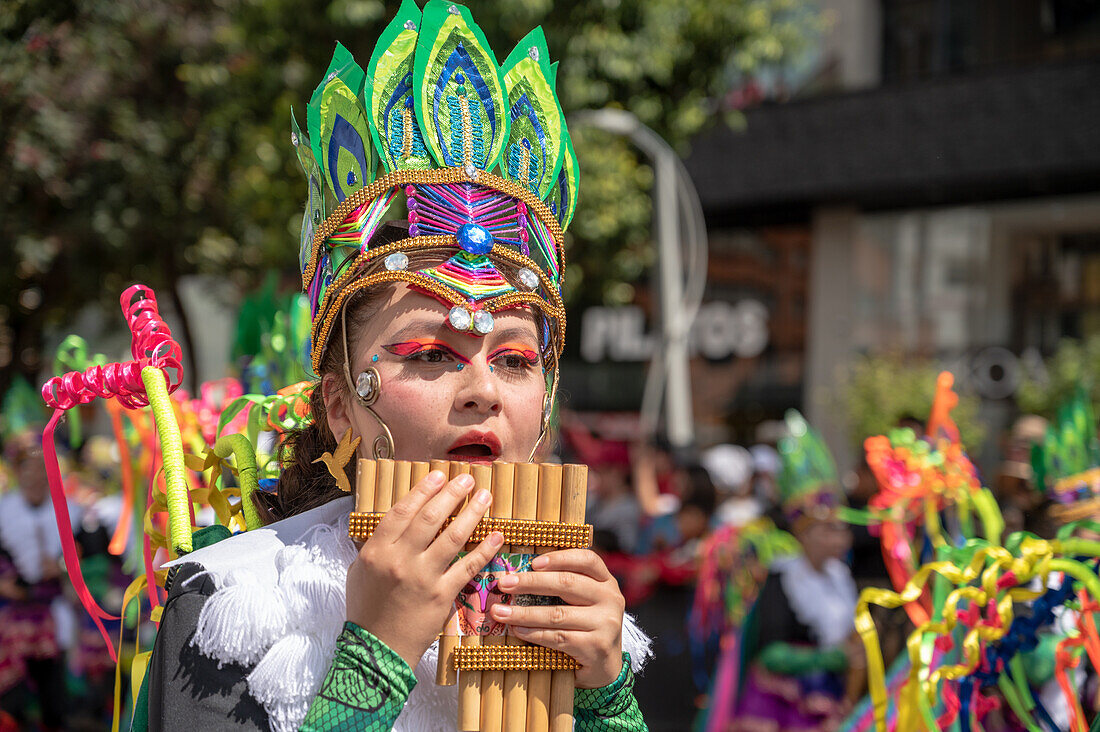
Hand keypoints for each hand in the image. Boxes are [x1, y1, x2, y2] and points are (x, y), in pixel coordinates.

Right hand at [346, 470, 502, 669]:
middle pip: (430, 518)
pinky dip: (484, 549)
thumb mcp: (360, 572)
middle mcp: (400, 560)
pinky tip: (496, 535)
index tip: (439, 475)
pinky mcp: (442, 595)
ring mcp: (423, 577)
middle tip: (468, 479)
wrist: (377, 650)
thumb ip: (377, 545)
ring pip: (452, 537)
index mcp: (377, 551)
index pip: (402, 511)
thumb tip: (395, 521)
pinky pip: (468, 567)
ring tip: (485, 497)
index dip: (423, 490)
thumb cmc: (367, 610)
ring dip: (472, 513)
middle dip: (451, 494)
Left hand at [489, 548, 625, 688]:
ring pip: (557, 614)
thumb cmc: (586, 627)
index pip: (586, 560)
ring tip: (500, 612)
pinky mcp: (595, 647)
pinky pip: (558, 637)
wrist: (606, 667)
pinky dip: (534, 633)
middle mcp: (610, 599)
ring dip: (524, 613)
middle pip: (567, 583)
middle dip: (531, 583)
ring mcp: (605, 624)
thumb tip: (519, 572)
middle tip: (504, 584)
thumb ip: (564, 584)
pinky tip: (517, 630)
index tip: (533, 562)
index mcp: (606, 582)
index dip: (559, 558)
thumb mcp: (583, 601)